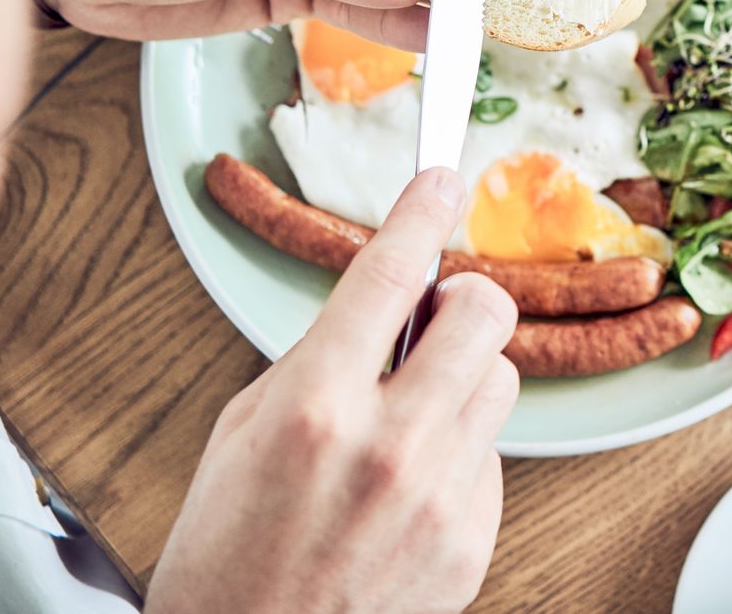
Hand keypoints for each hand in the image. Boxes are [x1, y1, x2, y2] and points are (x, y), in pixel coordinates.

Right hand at [146, 168, 518, 613]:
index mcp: (316, 406)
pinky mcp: (472, 538)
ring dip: (464, 378)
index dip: (420, 212)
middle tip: (434, 321)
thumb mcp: (244, 433)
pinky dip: (460, 453)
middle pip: (484, 313)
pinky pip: (494, 454)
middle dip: (463, 302)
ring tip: (409, 418)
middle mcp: (389, 444)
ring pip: (502, 377)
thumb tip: (386, 307)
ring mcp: (440, 495)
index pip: (389, 274)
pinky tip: (407, 489)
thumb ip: (321, 360)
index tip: (439, 178)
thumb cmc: (229, 552)